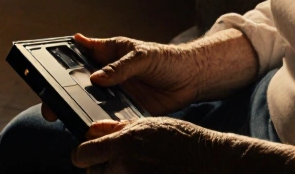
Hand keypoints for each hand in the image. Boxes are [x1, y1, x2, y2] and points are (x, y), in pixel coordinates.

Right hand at [40, 33, 200, 120]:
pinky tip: (94, 131)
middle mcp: (106, 76)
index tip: (43, 69)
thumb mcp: (142, 56)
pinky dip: (101, 125)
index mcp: (106, 55)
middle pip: (76, 85)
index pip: (78, 55)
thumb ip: (120, 67)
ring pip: (90, 105)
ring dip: (80, 112)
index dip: (61, 61)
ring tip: (69, 120)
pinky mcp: (125, 111)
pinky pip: (108, 120)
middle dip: (61, 95)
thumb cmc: (165, 58)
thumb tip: (97, 79)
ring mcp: (114, 95)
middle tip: (51, 106)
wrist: (191, 78)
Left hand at [72, 118, 294, 173]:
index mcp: (123, 144)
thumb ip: (119, 128)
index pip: (82, 155)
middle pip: (93, 173)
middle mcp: (124, 167)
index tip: (87, 155)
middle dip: (101, 168)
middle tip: (118, 162)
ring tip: (137, 168)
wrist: (212, 164)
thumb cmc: (184, 141)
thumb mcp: (150, 125)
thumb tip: (94, 130)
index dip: (83, 155)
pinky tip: (147, 173)